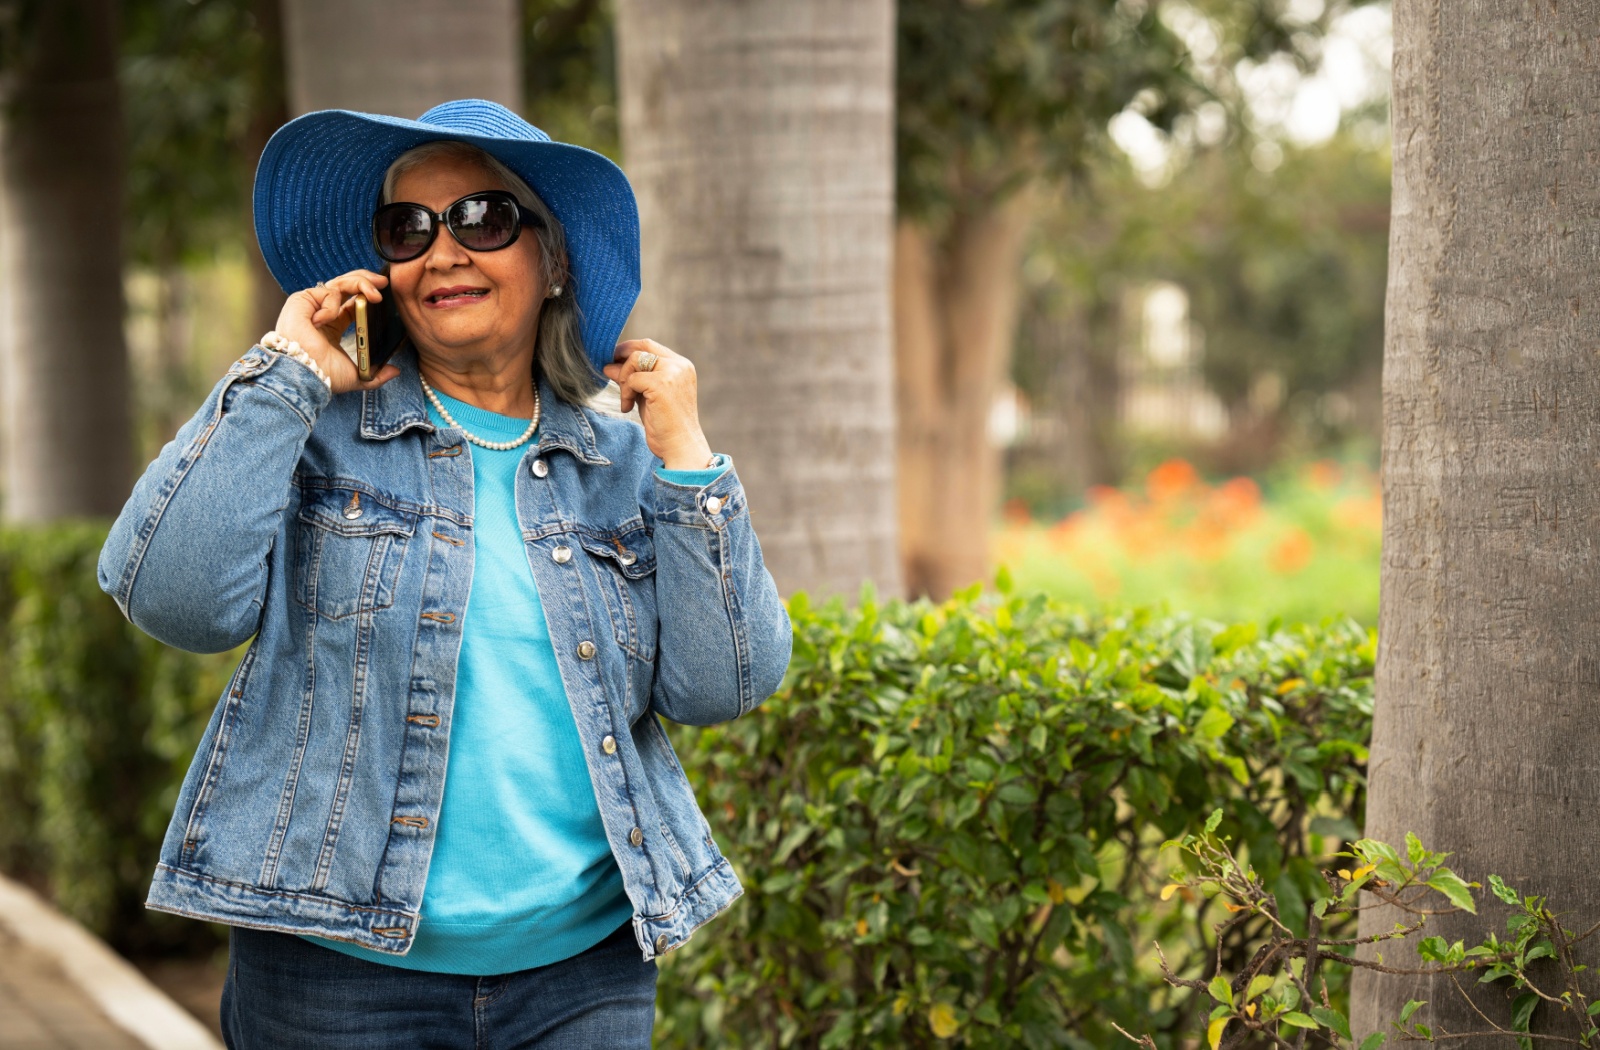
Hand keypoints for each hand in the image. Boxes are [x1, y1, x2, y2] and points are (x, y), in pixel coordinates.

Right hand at [273, 269, 400, 394]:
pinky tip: (325, 319)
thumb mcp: (358, 375)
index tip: (383, 295)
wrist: (308, 374)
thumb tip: (395, 371)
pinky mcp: (302, 300)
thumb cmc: (325, 376)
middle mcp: (322, 315)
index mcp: (332, 328)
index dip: (367, 295)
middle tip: (383, 282)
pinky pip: (327, 292)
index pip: (352, 303)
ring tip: (376, 294)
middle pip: (346, 287)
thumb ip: (377, 374)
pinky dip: (332, 303)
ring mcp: (312, 306)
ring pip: (339, 283)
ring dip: (360, 283)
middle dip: (366, 280)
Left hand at [603, 339, 713, 469]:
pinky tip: (628, 408)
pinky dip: (625, 393)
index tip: (614, 361)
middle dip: (621, 355)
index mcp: (681, 366)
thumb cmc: (665, 425)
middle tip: (607, 368)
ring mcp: (672, 373)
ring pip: (635, 359)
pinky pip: (632, 379)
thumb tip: (608, 365)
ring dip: (623, 379)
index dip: (629, 350)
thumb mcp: (646, 396)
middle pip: (643, 346)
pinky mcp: (662, 384)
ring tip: (626, 401)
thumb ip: (633, 378)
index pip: (651, 346)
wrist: (680, 446)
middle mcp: (679, 365)